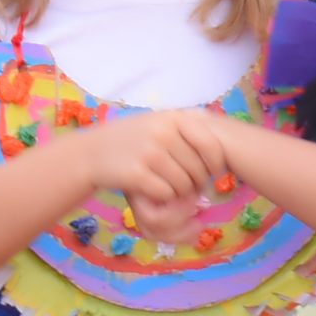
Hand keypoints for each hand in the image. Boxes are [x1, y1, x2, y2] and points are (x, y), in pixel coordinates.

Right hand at [70, 112, 217, 236]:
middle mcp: (163, 132)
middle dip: (197, 182)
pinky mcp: (137, 174)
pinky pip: (166, 194)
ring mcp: (150, 153)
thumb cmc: (132, 139)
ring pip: (184, 184)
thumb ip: (188, 128)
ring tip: (170, 186)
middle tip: (187, 185)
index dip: (216, 164)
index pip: (211, 145)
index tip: (213, 173)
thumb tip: (224, 150)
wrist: (91, 153)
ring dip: (181, 192)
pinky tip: (155, 191)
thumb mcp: (160, 122)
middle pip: (198, 169)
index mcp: (173, 117)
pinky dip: (164, 197)